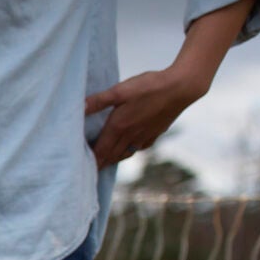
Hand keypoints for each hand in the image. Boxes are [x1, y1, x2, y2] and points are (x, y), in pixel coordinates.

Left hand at [85, 64, 209, 168]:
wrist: (182, 87)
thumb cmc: (150, 86)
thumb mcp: (120, 90)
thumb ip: (98, 101)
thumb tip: (77, 108)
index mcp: (118, 127)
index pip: (100, 150)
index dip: (90, 161)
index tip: (79, 170)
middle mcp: (131, 135)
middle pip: (111, 155)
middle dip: (99, 165)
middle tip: (87, 174)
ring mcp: (145, 135)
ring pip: (125, 153)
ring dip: (113, 160)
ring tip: (104, 164)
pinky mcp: (156, 132)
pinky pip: (140, 147)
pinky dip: (130, 152)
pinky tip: (129, 150)